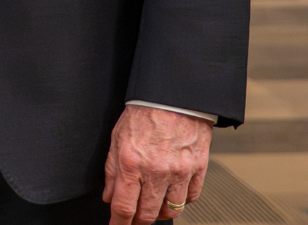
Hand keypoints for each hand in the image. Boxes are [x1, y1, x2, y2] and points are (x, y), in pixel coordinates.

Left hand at [102, 105, 211, 223]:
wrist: (173, 95)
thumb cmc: (144, 112)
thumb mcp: (117, 137)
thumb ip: (111, 169)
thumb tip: (109, 195)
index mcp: (131, 162)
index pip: (124, 207)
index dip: (118, 224)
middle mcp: (156, 171)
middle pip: (147, 214)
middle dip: (138, 221)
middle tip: (134, 217)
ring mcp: (179, 172)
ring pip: (170, 211)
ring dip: (159, 213)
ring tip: (153, 205)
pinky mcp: (197, 168)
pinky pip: (190, 198)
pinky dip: (181, 201)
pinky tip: (173, 193)